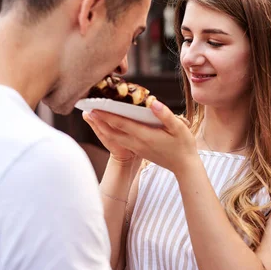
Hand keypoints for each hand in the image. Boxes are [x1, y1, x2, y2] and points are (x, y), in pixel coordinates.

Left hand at [83, 100, 197, 174]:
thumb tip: (153, 102)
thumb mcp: (179, 128)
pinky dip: (110, 132)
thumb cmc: (183, 145)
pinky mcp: (138, 150)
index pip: (122, 123)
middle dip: (99, 120)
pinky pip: (119, 140)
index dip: (107, 115)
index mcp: (145, 136)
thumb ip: (165, 115)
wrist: (184, 166)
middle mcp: (137, 143)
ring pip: (114, 137)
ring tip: (92, 116)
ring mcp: (136, 148)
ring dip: (102, 127)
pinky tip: (107, 126)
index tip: (95, 106)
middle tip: (86, 108)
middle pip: (113, 131)